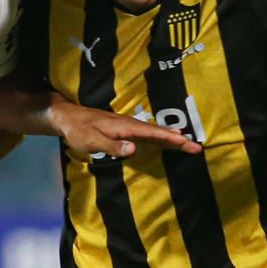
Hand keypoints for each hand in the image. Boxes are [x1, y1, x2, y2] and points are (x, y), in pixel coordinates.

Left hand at [52, 104, 203, 158]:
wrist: (70, 118)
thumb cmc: (79, 130)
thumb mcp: (92, 140)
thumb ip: (113, 146)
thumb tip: (133, 149)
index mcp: (125, 127)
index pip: (151, 133)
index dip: (168, 137)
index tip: (184, 140)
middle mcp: (131, 126)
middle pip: (158, 133)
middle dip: (178, 140)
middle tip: (196, 147)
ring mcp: (130, 129)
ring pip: (156, 134)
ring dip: (173, 140)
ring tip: (190, 145)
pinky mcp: (127, 132)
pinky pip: (148, 136)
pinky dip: (162, 139)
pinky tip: (170, 142)